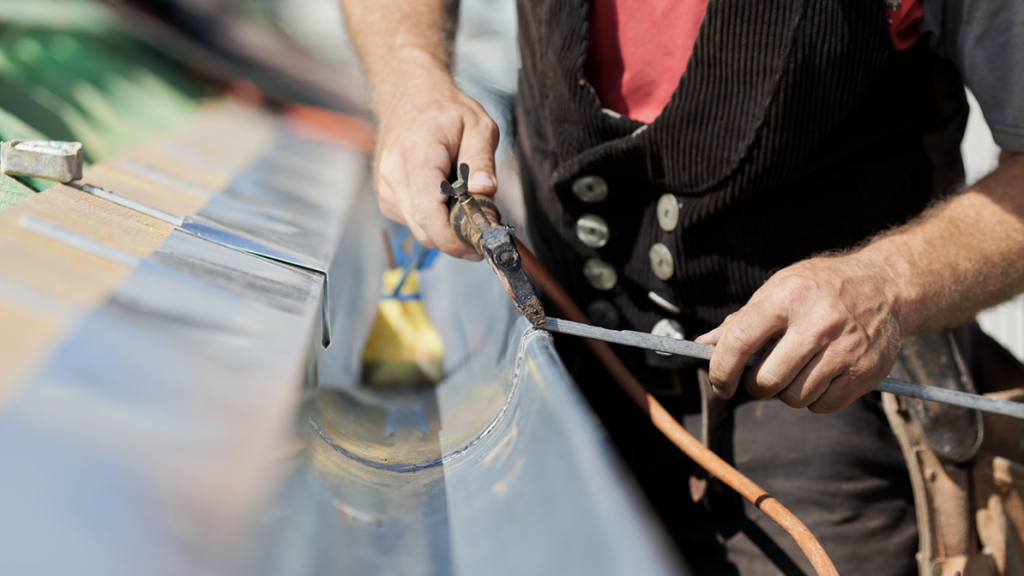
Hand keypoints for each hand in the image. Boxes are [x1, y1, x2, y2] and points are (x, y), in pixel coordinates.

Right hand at [373, 75, 498, 258]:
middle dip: (455, 239)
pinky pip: (414, 222)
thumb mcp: (478, 126)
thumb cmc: (445, 110)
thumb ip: (482, 160)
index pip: (427, 214)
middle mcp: (393, 176)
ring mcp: (386, 189)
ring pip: (419, 230)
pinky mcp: (387, 197)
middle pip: (424, 230)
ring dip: (446, 229)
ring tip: (465, 203)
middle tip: (483, 229)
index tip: (477, 245)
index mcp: (416, 156)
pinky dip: (434, 220)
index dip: (452, 239)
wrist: (409, 96)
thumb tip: (485, 192)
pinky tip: (446, 199)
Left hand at [696, 254, 904, 412]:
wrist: (886, 286)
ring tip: (796, 369)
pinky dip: (814, 399)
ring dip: (786, 392)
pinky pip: (822, 406)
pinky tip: (819, 375)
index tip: (720, 384)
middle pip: (766, 380)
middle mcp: (817, 323)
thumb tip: (705, 344)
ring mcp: (844, 349)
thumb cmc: (821, 287)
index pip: (740, 341)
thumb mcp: (779, 288)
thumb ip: (742, 319)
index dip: (721, 370)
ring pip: (794, 398)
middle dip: (755, 385)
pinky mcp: (865, 371)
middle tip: (762, 375)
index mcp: (787, 298)